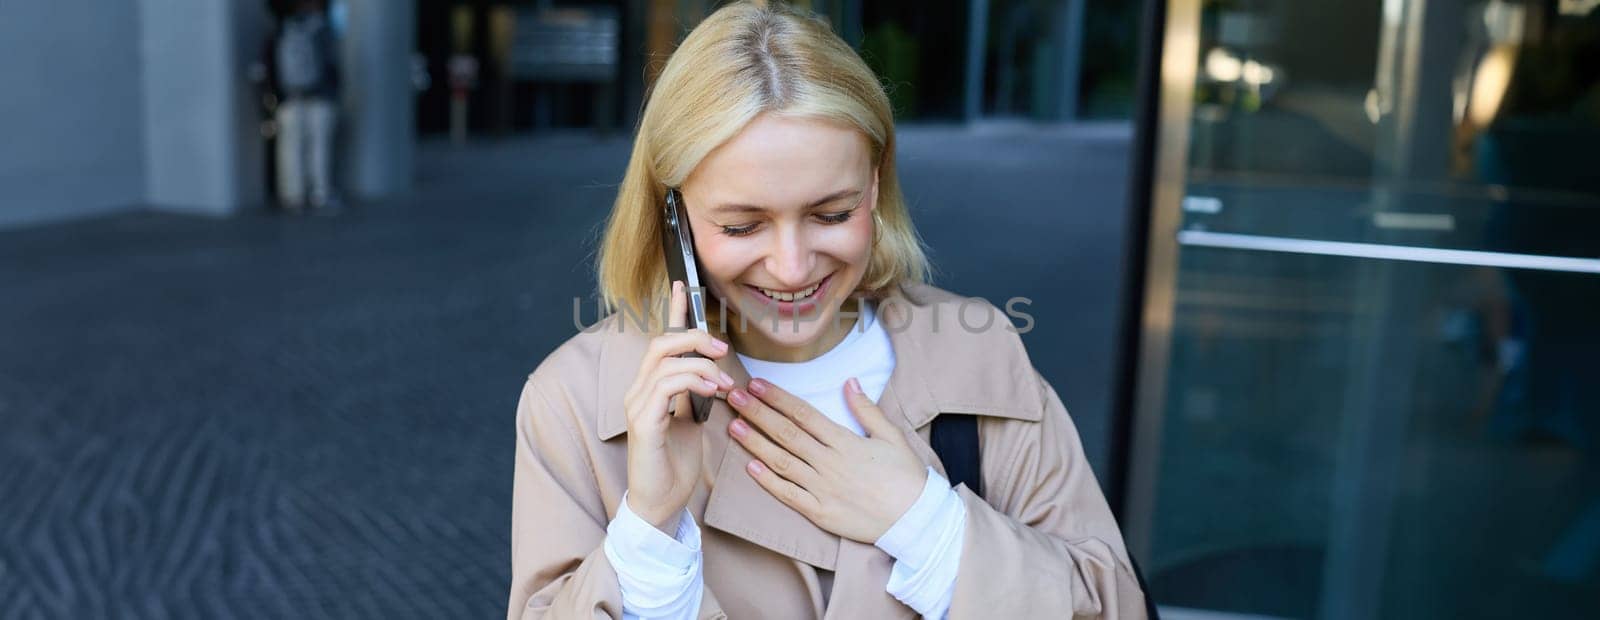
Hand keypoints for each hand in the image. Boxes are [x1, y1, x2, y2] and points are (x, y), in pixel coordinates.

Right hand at [621, 280, 736, 532]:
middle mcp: (638, 391)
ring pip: (664, 361)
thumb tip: (714, 372)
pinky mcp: (643, 424)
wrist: (661, 504)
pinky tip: (713, 392)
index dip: (672, 312)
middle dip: (694, 337)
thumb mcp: (693, 420)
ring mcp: (637, 406)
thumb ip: (697, 394)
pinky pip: (665, 388)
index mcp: (651, 387)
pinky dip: (692, 382)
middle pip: (661, 344)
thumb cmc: (675, 465)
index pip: (661, 341)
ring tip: (724, 382)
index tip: (683, 285)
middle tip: (723, 350)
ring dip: (700, 364)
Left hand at [726, 377, 927, 542]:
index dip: (778, 398)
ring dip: (755, 443)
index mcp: (846, 442)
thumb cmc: (906, 476)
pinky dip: (768, 482)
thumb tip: (849, 382)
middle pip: (786, 433)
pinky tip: (749, 468)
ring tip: (734, 425)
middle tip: (734, 396)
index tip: (757, 385)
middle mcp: (830, 463)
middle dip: (757, 413)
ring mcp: (823, 489)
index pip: (804, 414)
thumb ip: (867, 409)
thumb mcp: (892, 436)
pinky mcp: (820, 513)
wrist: (916, 520)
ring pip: (782, 462)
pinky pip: (789, 495)